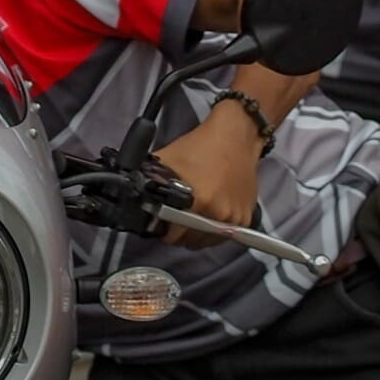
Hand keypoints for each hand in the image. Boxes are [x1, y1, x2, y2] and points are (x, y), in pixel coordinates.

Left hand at [149, 102, 265, 247]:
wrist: (236, 137)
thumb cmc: (199, 146)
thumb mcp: (165, 161)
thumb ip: (149, 183)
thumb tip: (134, 200)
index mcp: (198, 201)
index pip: (173, 235)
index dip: (163, 230)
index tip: (159, 222)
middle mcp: (219, 215)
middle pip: (190, 241)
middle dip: (178, 233)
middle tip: (173, 220)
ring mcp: (235, 219)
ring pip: (208, 241)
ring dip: (196, 234)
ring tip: (190, 218)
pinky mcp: (246, 218)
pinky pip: (224, 235)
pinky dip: (213, 230)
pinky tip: (207, 216)